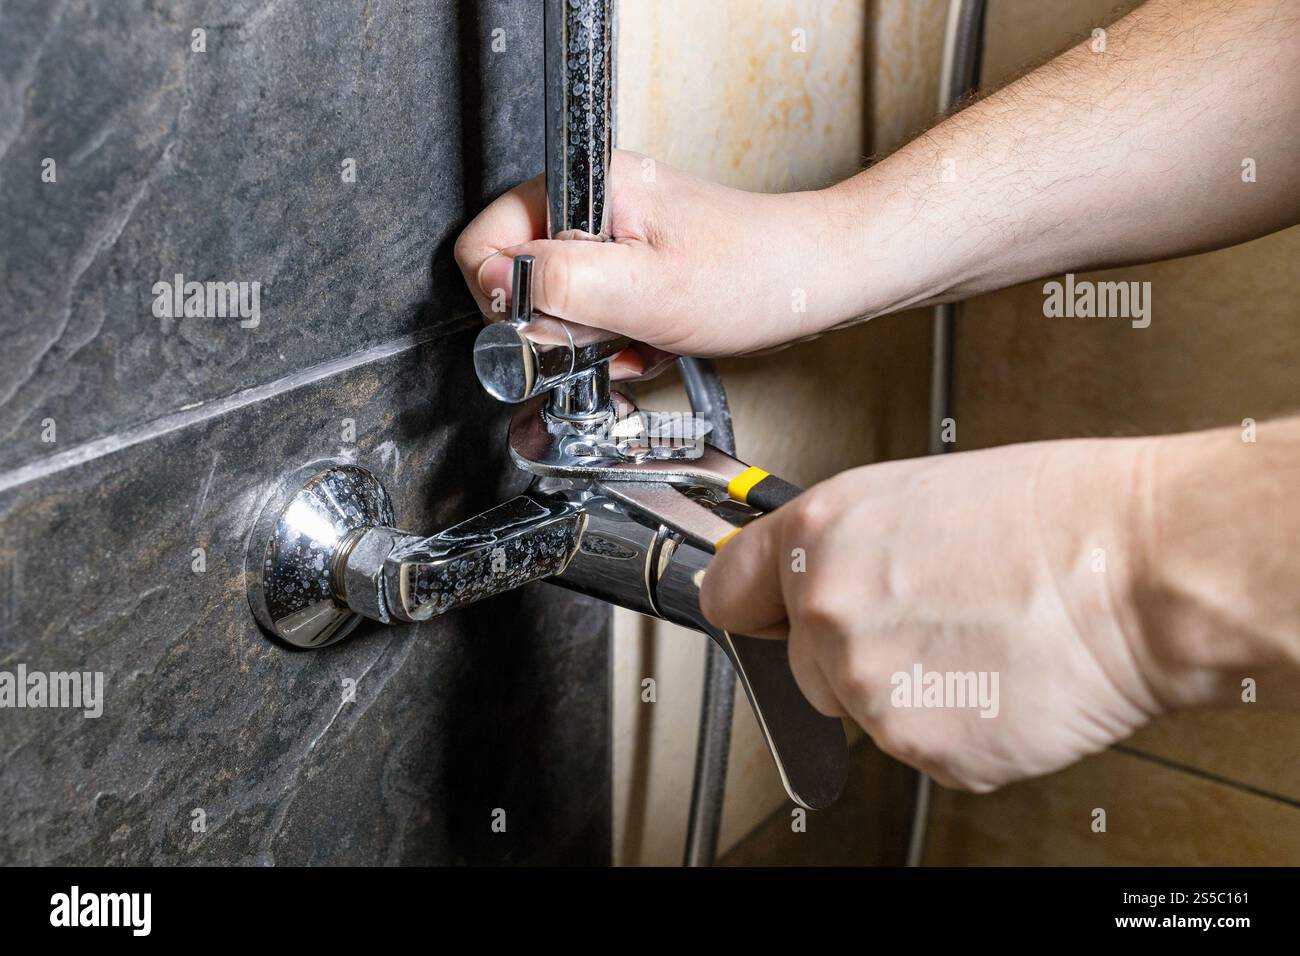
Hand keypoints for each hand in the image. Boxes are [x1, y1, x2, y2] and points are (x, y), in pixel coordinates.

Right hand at [454, 150, 851, 365]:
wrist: (808, 282)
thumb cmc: (751, 275)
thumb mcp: (645, 289)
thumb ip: (560, 283)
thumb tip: (495, 284)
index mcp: (584, 186)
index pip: (484, 243)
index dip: (507, 298)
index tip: (550, 324)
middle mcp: (590, 202)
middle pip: (516, 278)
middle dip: (557, 324)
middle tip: (607, 333)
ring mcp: (609, 233)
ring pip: (555, 303)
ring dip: (592, 338)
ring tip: (638, 335)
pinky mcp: (628, 263)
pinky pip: (592, 314)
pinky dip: (617, 339)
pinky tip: (650, 340)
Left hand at [699, 437, 1166, 791]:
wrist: (1142, 569)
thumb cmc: (1058, 517)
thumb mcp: (918, 495)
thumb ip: (845, 545)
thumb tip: (816, 575)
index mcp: (819, 535)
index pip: (728, 590)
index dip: (755, 605)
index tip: (764, 615)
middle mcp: (828, 611)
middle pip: (801, 665)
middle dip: (854, 654)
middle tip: (933, 621)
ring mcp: (870, 687)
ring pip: (865, 710)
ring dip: (913, 692)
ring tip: (982, 641)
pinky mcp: (922, 748)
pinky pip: (922, 747)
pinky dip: (960, 727)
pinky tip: (1002, 677)